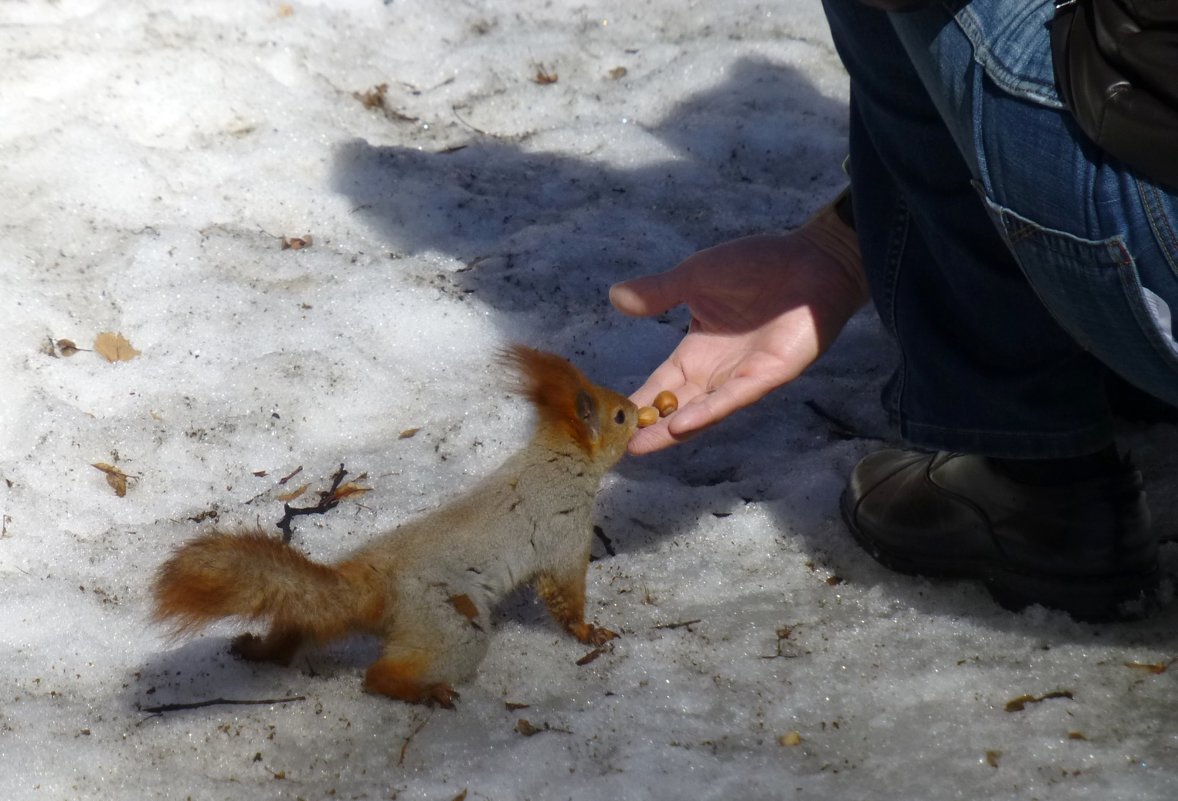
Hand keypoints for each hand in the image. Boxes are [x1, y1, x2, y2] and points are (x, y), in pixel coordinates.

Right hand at [610, 201, 868, 453]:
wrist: (814, 259)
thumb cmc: (759, 265)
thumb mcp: (696, 276)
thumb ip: (659, 291)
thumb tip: (615, 297)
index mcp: (699, 350)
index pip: (662, 382)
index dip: (639, 399)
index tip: (611, 417)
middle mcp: (719, 371)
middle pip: (677, 406)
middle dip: (649, 426)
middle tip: (618, 445)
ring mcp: (743, 376)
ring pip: (702, 411)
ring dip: (671, 430)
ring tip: (639, 446)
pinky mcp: (769, 375)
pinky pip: (733, 398)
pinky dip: (707, 412)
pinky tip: (680, 424)